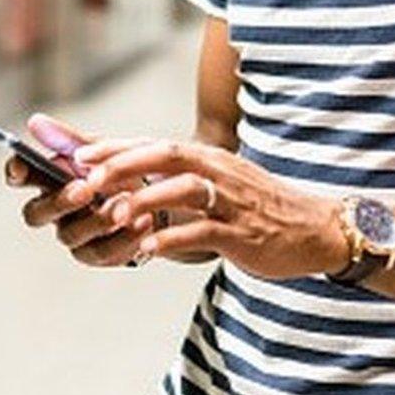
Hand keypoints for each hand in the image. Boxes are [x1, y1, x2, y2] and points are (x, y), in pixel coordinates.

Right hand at [5, 114, 151, 266]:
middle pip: (36, 214)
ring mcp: (74, 235)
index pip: (21, 176)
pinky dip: (123, 237)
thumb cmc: (126, 169)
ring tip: (124, 205)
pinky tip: (142, 221)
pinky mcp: (98, 254)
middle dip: (59, 202)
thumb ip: (70, 140)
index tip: (20, 166)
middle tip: (84, 189)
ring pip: (70, 235)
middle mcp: (55, 209)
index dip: (15, 172)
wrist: (166, 196)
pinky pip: (102, 252)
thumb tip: (34, 121)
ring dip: (97, 219)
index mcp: (51, 178)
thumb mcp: (104, 149)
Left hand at [76, 139, 348, 279]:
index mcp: (207, 157)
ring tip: (111, 215)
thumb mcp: (216, 181)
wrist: (315, 229)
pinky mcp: (242, 233)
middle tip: (87, 180)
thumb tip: (123, 177)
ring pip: (183, 191)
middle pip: (166, 156)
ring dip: (144, 200)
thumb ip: (174, 176)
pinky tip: (147, 250)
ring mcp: (231, 201)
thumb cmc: (253, 207)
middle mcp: (217, 171)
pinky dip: (173, 239)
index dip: (116, 148)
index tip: (79, 154)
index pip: (154, 144)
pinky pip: (203, 233)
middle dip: (123, 165)